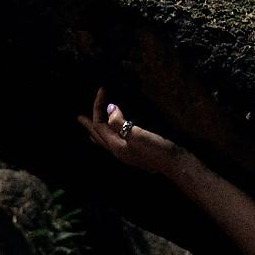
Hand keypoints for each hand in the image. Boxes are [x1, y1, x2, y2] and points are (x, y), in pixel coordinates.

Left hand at [77, 87, 191, 179]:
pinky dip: (110, 136)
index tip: (102, 90)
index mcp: (115, 146)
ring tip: (91, 128)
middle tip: (79, 118)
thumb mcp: (137, 134)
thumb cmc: (156, 150)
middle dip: (89, 125)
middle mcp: (118, 151)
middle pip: (99, 136)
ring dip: (98, 132)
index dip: (98, 107)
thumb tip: (110, 109)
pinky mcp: (137, 152)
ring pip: (106, 141)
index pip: (99, 125)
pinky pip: (116, 142)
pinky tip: (115, 135)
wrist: (174, 164)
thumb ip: (120, 122)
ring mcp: (127, 153)